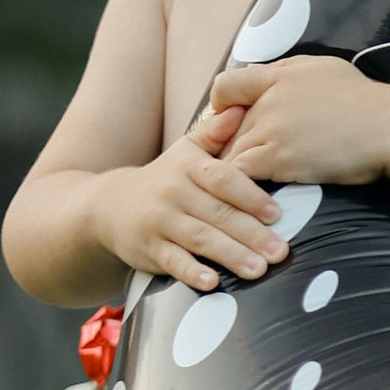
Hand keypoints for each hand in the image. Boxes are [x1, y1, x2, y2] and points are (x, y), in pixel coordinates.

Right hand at [100, 139, 295, 291]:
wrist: (108, 205)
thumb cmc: (164, 178)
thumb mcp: (185, 151)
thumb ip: (215, 132)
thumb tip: (241, 107)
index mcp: (188, 166)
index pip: (223, 179)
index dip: (251, 196)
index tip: (276, 214)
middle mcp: (173, 192)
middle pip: (218, 213)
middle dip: (252, 234)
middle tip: (281, 250)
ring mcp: (159, 221)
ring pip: (200, 238)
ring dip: (231, 255)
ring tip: (259, 269)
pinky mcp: (148, 249)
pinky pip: (173, 261)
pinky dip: (192, 272)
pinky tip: (212, 282)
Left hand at [204, 55, 389, 194]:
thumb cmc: (366, 101)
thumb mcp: (325, 68)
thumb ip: (286, 69)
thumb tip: (253, 72)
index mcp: (279, 76)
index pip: (226, 86)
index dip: (222, 107)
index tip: (232, 122)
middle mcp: (269, 100)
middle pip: (226, 128)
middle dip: (229, 146)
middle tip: (237, 164)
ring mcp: (271, 129)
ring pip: (230, 152)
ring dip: (234, 170)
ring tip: (240, 187)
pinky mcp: (278, 158)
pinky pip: (241, 174)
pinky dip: (241, 187)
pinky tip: (251, 196)